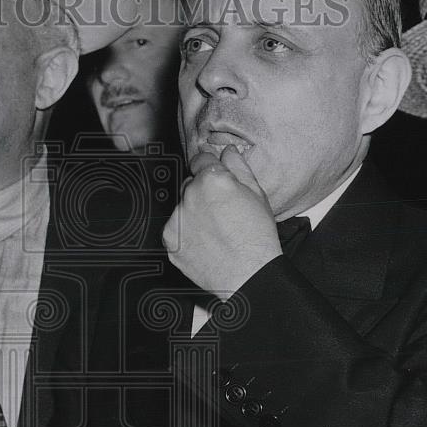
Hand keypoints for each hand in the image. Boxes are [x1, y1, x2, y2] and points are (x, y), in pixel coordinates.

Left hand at [163, 145, 281, 299]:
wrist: (249, 275)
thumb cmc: (257, 237)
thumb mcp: (257, 195)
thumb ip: (239, 168)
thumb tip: (228, 152)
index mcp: (212, 180)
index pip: (200, 159)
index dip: (209, 167)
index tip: (213, 176)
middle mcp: (190, 195)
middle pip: (190, 184)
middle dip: (202, 192)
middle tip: (221, 211)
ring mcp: (177, 218)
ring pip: (182, 207)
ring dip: (193, 213)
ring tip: (216, 231)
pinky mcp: (169, 239)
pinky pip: (175, 229)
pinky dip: (186, 233)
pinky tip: (206, 242)